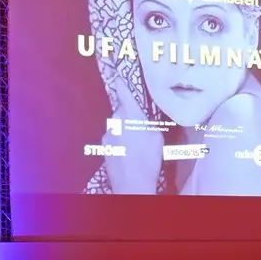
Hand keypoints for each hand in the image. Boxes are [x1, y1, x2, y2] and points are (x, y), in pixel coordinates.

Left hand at [102, 77, 161, 193]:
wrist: (132, 183)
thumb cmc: (148, 158)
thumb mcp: (156, 137)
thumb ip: (147, 123)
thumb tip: (142, 121)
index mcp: (130, 115)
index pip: (124, 94)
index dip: (121, 84)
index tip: (118, 76)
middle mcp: (115, 122)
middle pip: (121, 113)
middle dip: (129, 117)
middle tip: (141, 129)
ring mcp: (107, 135)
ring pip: (117, 127)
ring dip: (124, 132)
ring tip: (137, 146)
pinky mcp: (104, 147)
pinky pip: (113, 139)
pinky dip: (120, 143)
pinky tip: (129, 154)